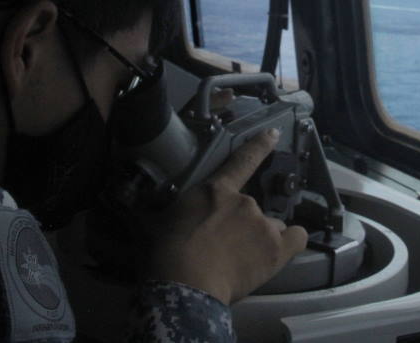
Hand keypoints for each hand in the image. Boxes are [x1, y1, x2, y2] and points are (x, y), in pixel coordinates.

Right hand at [146, 128, 307, 303]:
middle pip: (254, 209)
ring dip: (261, 238)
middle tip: (225, 247)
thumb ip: (152, 209)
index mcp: (215, 191)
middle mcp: (244, 202)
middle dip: (243, 224)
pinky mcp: (276, 249)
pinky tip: (276, 254)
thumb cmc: (165, 254)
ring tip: (243, 259)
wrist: (185, 285)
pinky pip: (296, 238)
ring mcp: (263, 224)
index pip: (242, 161)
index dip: (259, 146)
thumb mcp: (154, 223)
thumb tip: (122, 197)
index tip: (273, 133)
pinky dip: (290, 243)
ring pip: (272, 227)